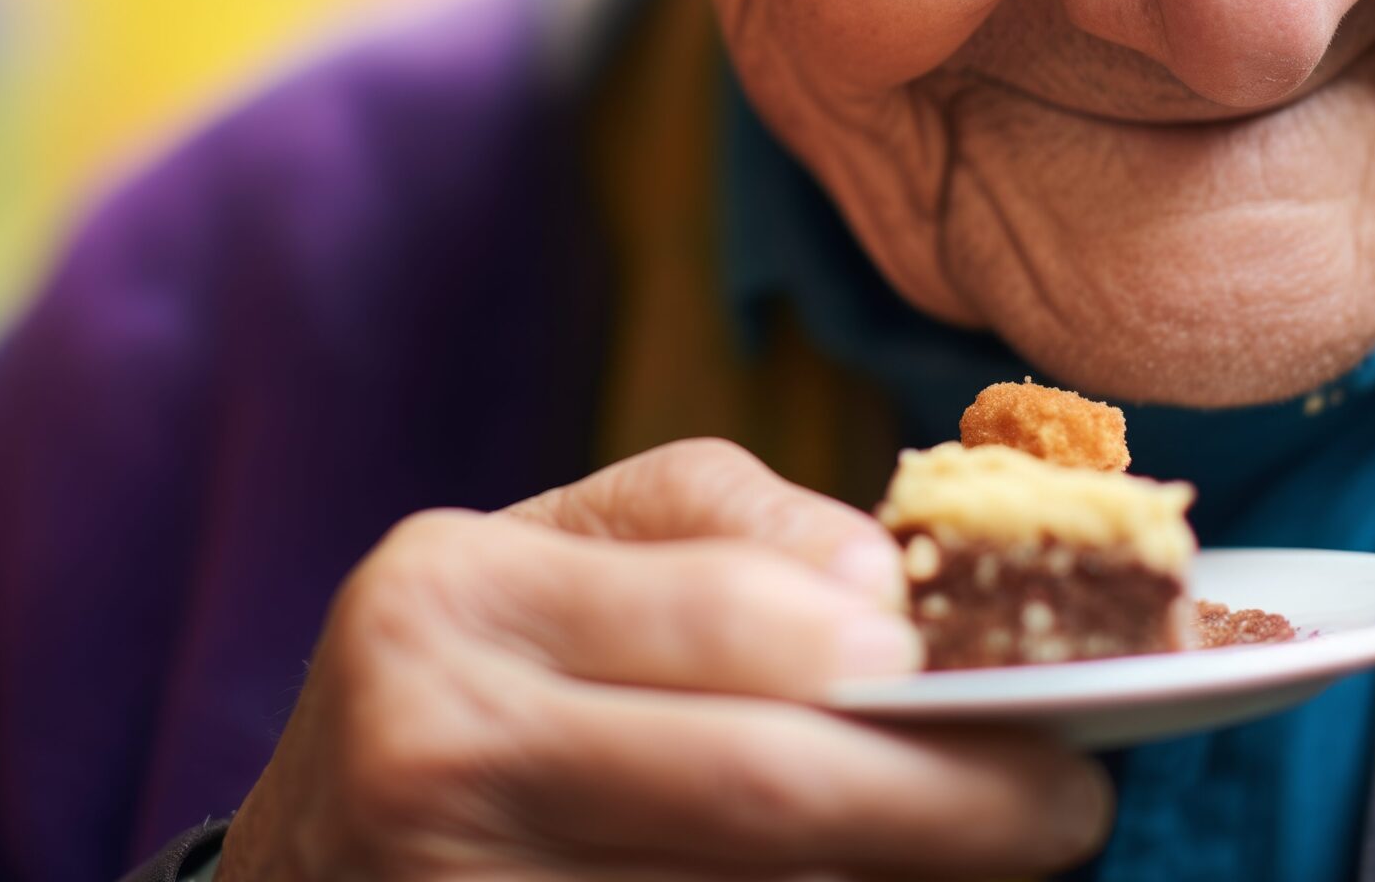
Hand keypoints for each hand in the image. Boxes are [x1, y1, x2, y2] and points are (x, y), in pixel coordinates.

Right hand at [222, 438, 1112, 878]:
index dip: (904, 657)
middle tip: (1070, 805)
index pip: (743, 620)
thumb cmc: (466, 685)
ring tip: (991, 859)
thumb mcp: (545, 555)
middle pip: (771, 791)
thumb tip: (898, 586)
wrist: (303, 871)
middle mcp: (437, 753)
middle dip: (960, 807)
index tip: (1025, 677)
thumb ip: (724, 527)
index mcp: (453, 598)